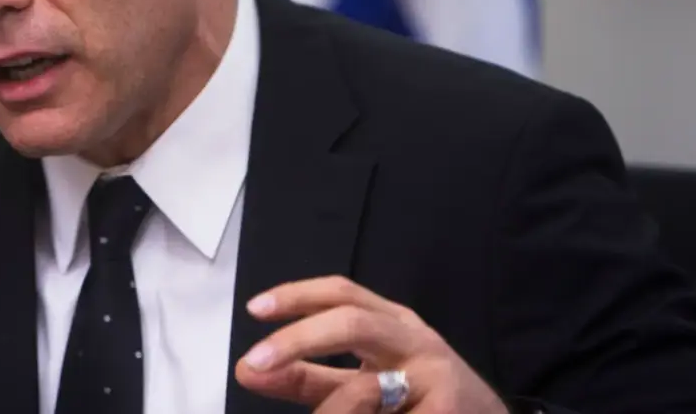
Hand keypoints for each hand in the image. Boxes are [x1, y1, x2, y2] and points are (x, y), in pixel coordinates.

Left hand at [234, 276, 508, 412]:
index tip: (254, 309)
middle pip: (352, 321)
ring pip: (365, 386)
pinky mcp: (448, 413)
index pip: (341, 293)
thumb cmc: (417, 399)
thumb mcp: (362, 382)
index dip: (296, 296)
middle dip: (298, 339)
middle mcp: (414, 339)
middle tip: (255, 363)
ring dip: (331, 410)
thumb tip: (247, 369)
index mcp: (391, 322)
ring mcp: (436, 377)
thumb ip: (306, 377)